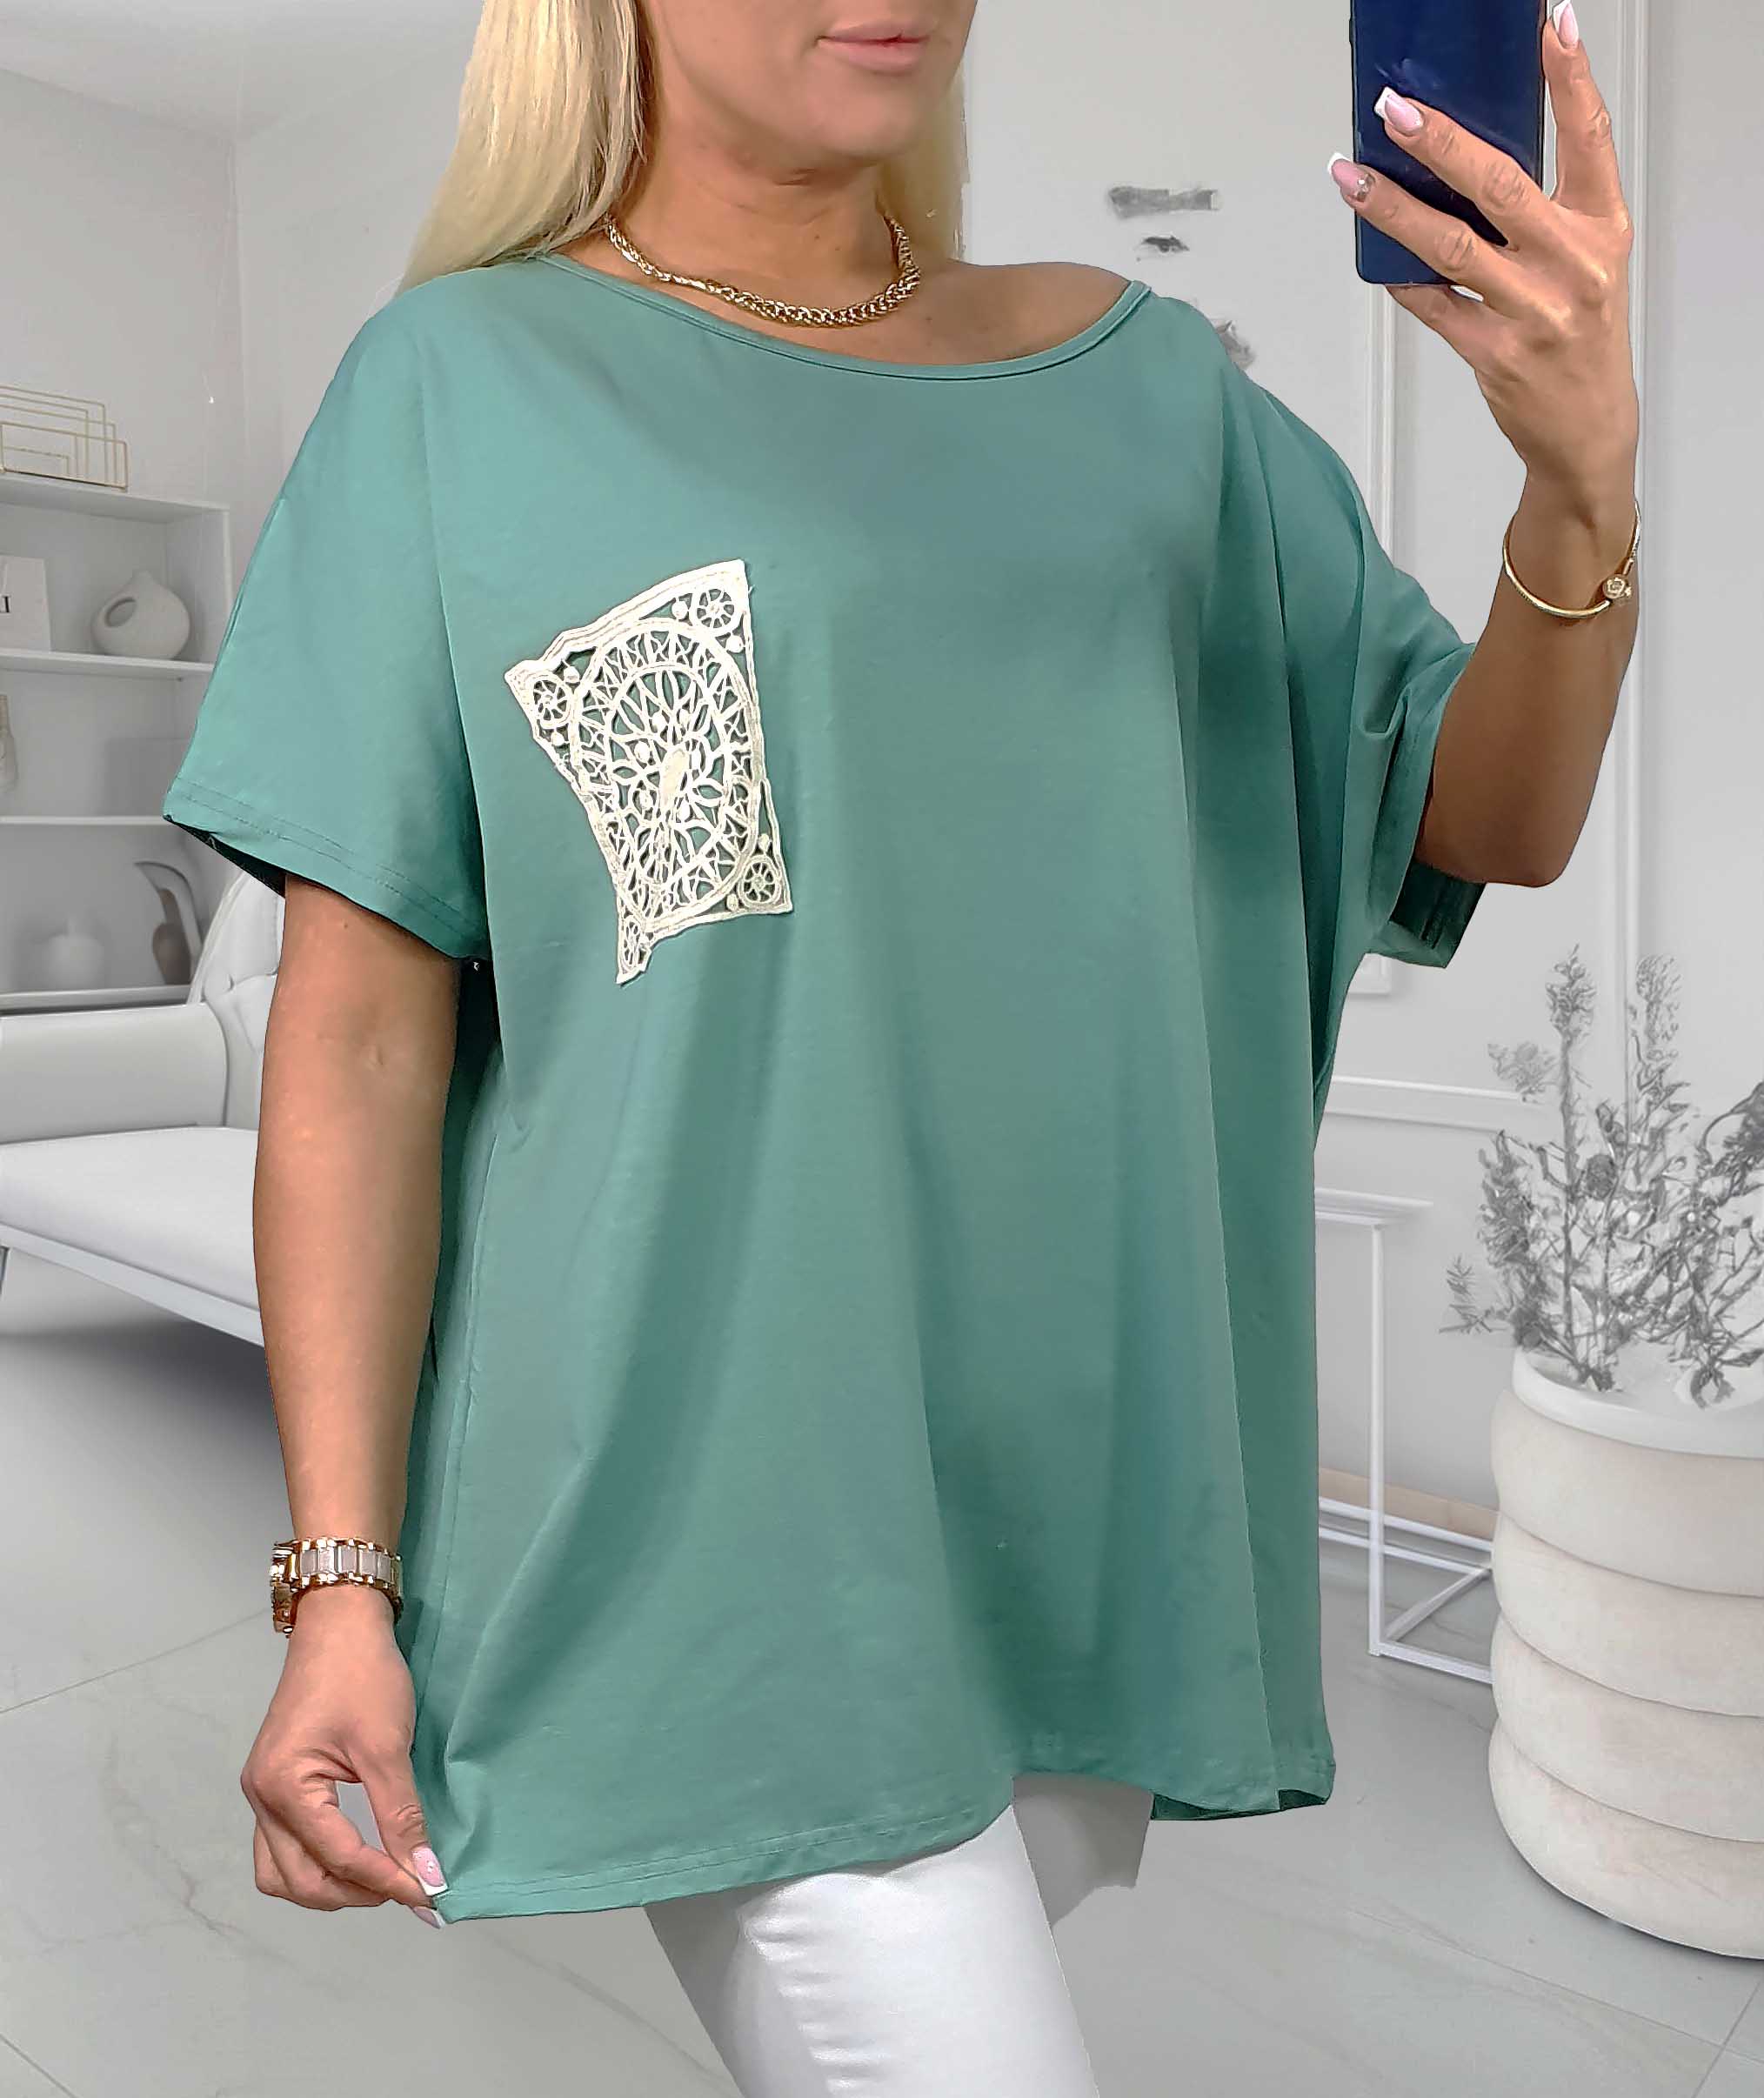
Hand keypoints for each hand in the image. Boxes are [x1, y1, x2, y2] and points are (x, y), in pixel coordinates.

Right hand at [240, 1583, 446, 1923]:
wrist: (339, 1623)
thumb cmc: (363, 1675)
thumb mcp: (388, 1747)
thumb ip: (402, 1816)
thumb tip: (425, 1873)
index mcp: (284, 1787)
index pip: (337, 1857)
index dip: (385, 1880)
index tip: (427, 1893)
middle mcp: (261, 1796)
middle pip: (296, 1879)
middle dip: (350, 1893)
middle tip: (403, 1886)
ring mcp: (261, 1790)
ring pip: (280, 1871)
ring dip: (324, 1887)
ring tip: (376, 1879)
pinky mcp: (273, 1782)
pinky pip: (282, 1846)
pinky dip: (313, 1863)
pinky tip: (351, 1857)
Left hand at [1329, 2, 1638, 509]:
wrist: (1588, 429)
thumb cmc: (1581, 335)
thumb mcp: (1587, 260)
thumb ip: (1545, 209)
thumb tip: (1466, 154)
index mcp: (1602, 227)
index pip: (1589, 136)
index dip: (1570, 76)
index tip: (1548, 24)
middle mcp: (1573, 263)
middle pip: (1499, 184)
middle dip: (1441, 141)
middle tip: (1396, 108)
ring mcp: (1534, 310)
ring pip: (1449, 245)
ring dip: (1392, 207)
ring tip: (1350, 176)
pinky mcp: (1495, 353)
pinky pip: (1432, 304)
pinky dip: (1399, 277)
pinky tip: (1372, 251)